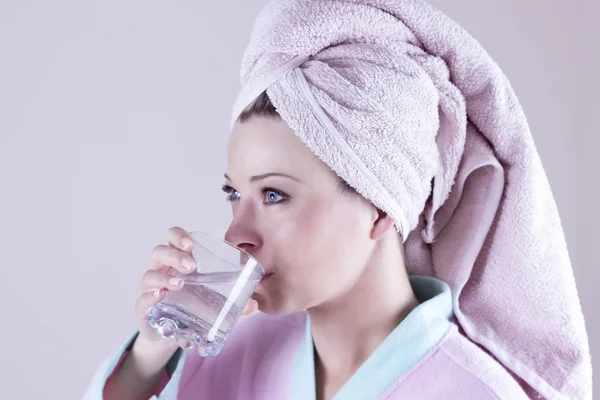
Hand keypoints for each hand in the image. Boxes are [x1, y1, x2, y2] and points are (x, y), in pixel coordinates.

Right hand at [135, 227, 258, 350]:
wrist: (172, 335)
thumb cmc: (192, 307)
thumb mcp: (214, 302)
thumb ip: (234, 302)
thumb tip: (254, 303)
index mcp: (178, 262)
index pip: (172, 238)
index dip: (178, 236)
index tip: (191, 244)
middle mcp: (161, 271)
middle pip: (160, 252)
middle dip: (174, 256)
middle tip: (191, 266)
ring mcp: (150, 289)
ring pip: (149, 275)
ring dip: (164, 277)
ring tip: (179, 284)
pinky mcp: (144, 309)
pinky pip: (142, 300)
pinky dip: (150, 297)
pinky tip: (160, 296)